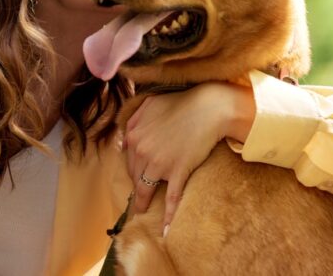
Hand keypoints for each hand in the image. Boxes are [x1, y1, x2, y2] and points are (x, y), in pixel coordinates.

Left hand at [122, 82, 254, 235]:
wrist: (209, 108)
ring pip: (146, 189)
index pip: (128, 160)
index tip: (135, 177)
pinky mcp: (178, 172)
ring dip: (143, 203)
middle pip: (135, 176)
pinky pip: (171, 198)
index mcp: (134, 135)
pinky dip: (168, 216)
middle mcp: (142, 151)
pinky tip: (166, 230)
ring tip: (142, 212)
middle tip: (138, 196)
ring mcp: (159, 164)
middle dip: (136, 186)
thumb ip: (133, 119)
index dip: (132, 170)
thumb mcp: (149, 104)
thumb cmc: (181, 103)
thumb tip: (123, 139)